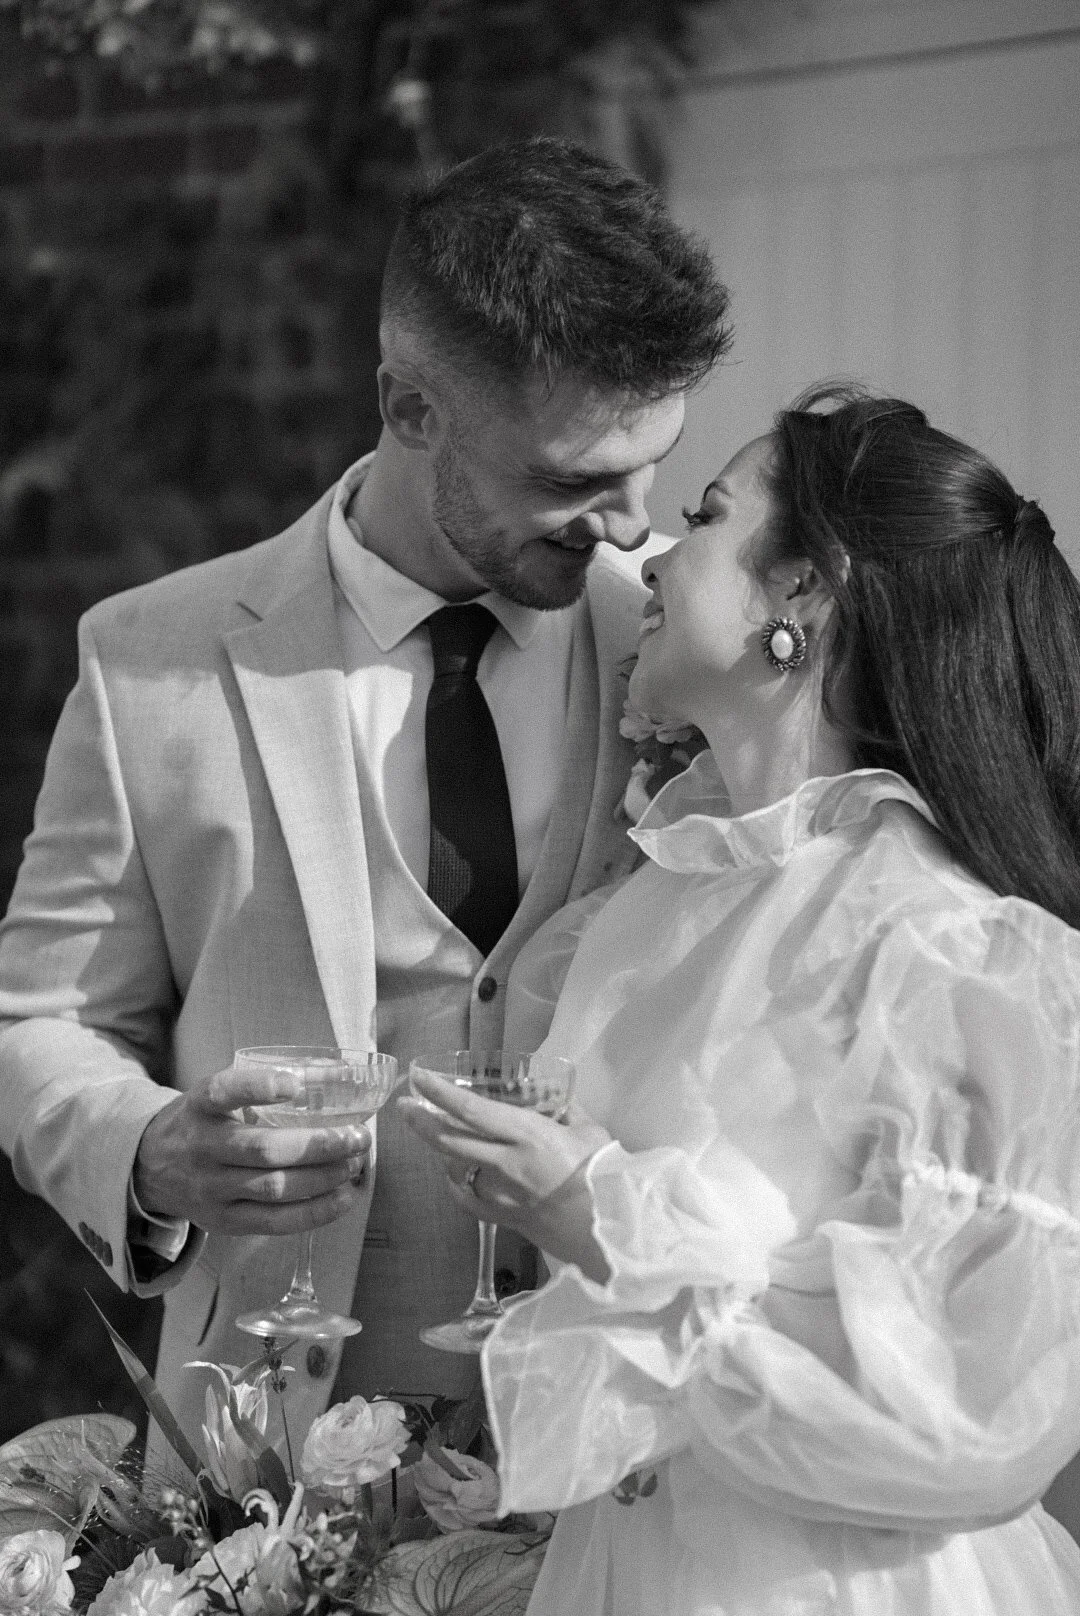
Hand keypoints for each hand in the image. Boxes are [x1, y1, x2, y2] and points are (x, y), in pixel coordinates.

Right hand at [133, 1064, 371, 1235]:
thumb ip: (255, 1089)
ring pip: (274, 1188)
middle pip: (264, 1150)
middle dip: (319, 1145)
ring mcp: (211, 1190)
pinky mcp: (223, 1222)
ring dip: (324, 1177)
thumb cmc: (201, 1124)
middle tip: (358, 1136)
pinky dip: (315, 1212)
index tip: (296, 1084)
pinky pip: (275, 1222)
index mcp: (199, 1107)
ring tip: (356, 1163)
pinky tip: (344, 1197)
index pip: (223, 1092)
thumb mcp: (212, 1097)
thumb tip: (332, 1077)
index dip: (259, 1087)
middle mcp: (202, 1148)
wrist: (148, 1168)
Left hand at [398, 1070, 611, 1275]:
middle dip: (421, 1121)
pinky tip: (451, 1173)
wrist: (608, 1230)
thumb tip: (558, 1099)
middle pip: (450, 1140)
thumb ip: (569, 1112)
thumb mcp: (591, 1132)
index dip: (440, 1093)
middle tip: (404, 1106)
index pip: (472, 1110)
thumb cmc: (603, 1175)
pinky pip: (466, 1198)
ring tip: (432, 1133)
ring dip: (439, 1149)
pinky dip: (455, 1182)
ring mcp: (500, 1193)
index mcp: (528, 1135)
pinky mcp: (502, 1217)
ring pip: (455, 1167)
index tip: (419, 1078)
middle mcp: (506, 1162)